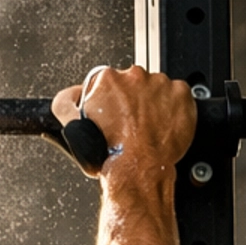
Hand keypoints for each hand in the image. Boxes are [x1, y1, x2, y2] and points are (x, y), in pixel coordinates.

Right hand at [51, 65, 196, 175]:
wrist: (138, 168)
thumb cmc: (111, 153)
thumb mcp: (73, 128)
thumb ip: (65, 104)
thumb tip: (68, 96)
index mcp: (106, 79)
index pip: (106, 81)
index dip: (109, 99)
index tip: (112, 112)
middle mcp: (133, 76)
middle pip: (132, 83)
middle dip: (132, 100)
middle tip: (129, 123)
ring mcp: (159, 83)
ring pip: (155, 88)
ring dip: (152, 104)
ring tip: (147, 126)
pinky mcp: (180, 93)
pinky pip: (178, 95)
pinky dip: (174, 108)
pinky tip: (164, 124)